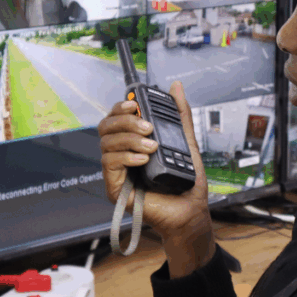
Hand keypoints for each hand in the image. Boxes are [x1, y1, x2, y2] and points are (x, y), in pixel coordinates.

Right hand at [98, 80, 214, 275]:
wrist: (190, 210)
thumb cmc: (187, 181)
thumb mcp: (187, 142)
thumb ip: (180, 115)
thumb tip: (176, 86)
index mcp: (134, 142)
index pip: (116, 118)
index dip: (121, 107)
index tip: (135, 104)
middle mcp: (122, 155)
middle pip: (106, 127)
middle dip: (126, 121)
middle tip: (148, 127)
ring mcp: (117, 172)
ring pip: (107, 144)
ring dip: (129, 139)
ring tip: (152, 146)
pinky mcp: (115, 188)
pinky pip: (110, 164)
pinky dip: (126, 157)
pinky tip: (143, 159)